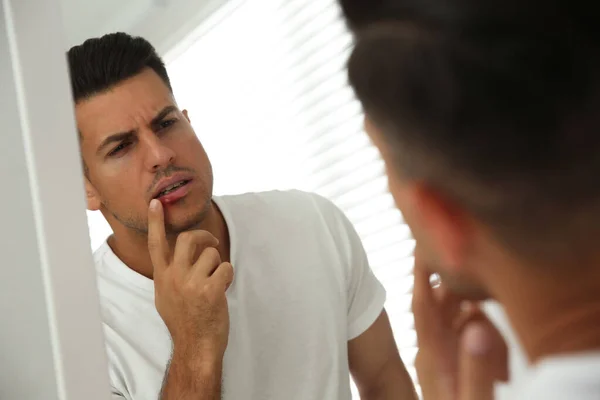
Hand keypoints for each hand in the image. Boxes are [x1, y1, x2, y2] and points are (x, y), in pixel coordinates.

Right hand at [148, 199, 233, 360]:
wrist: (196, 347)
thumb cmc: (184, 322)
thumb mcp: (165, 297)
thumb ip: (169, 275)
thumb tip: (175, 258)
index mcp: (162, 278)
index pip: (156, 245)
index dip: (156, 222)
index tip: (156, 203)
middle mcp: (173, 277)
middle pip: (188, 238)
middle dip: (204, 236)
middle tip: (212, 243)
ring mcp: (190, 283)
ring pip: (211, 254)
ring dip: (219, 265)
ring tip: (216, 282)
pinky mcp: (209, 290)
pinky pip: (226, 267)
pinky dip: (228, 276)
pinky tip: (223, 290)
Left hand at [412, 249, 507, 399]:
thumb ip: (477, 367)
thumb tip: (479, 325)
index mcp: (432, 355)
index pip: (422, 303)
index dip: (422, 271)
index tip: (424, 242)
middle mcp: (431, 352)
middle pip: (435, 304)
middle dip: (446, 276)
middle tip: (457, 248)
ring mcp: (439, 358)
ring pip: (447, 316)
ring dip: (458, 295)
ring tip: (469, 273)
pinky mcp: (448, 366)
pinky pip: (455, 332)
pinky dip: (466, 316)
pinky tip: (476, 310)